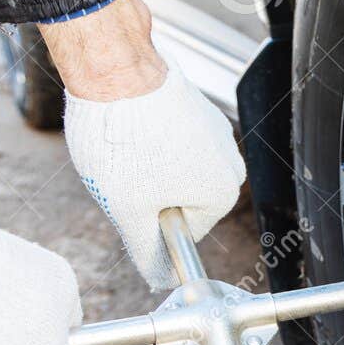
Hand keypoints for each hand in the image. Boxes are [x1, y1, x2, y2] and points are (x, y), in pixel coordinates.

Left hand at [63, 67, 244, 288]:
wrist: (115, 68)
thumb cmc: (124, 139)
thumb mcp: (128, 211)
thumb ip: (146, 251)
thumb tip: (158, 276)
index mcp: (221, 193)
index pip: (183, 233)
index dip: (149, 224)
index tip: (129, 204)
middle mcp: (228, 161)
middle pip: (178, 200)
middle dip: (146, 194)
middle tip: (122, 174)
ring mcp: (213, 130)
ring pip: (170, 169)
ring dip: (143, 166)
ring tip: (122, 148)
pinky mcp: (194, 106)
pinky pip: (168, 139)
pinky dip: (145, 138)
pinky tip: (126, 128)